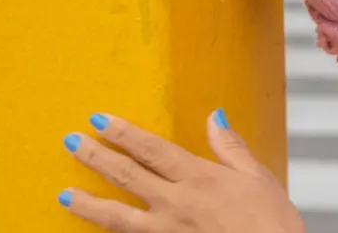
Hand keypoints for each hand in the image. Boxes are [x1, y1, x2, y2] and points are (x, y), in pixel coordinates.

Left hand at [58, 110, 303, 232]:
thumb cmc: (272, 223)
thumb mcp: (257, 176)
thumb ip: (230, 146)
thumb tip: (214, 116)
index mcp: (199, 177)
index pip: (151, 149)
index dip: (123, 133)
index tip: (100, 120)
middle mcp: (177, 204)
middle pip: (126, 176)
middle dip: (95, 157)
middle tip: (71, 142)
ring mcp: (168, 232)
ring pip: (117, 217)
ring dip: (88, 204)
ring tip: (64, 195)